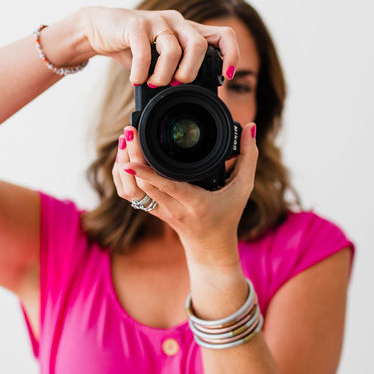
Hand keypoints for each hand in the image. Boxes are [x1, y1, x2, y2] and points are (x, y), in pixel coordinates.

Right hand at [78, 6, 241, 86]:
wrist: (99, 29)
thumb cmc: (134, 46)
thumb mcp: (161, 57)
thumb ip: (177, 67)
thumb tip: (191, 94)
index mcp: (189, 30)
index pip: (224, 36)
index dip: (231, 55)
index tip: (226, 77)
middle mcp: (177, 22)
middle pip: (200, 45)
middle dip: (190, 72)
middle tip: (176, 85)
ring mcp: (157, 21)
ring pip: (174, 50)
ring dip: (164, 75)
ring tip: (153, 84)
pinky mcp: (135, 25)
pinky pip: (144, 52)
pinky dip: (142, 72)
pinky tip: (136, 79)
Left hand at [112, 122, 258, 265]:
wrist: (210, 246)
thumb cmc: (228, 214)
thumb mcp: (244, 187)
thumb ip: (249, 157)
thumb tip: (251, 126)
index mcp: (196, 203)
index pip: (168, 187)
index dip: (148, 174)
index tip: (133, 160)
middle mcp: (173, 208)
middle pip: (144, 185)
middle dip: (132, 157)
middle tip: (130, 132)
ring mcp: (159, 210)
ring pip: (131, 191)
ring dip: (122, 166)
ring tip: (125, 141)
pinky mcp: (150, 209)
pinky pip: (128, 195)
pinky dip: (121, 177)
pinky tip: (122, 157)